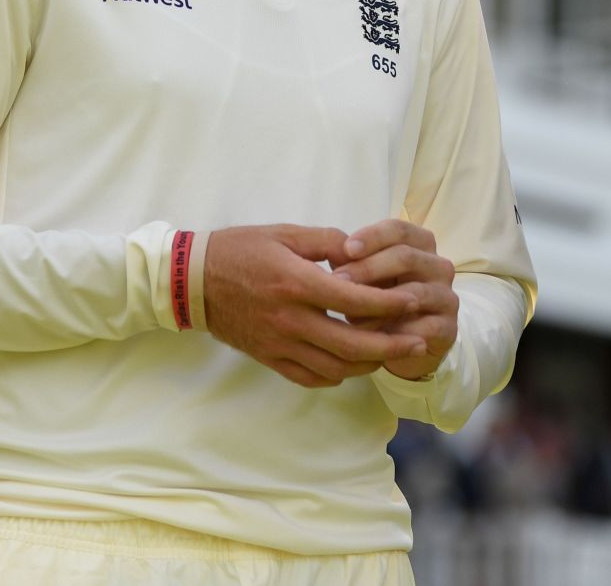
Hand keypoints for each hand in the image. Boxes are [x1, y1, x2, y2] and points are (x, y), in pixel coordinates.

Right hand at [201, 225, 424, 388]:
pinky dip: (336, 375)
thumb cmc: (240, 250)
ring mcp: (278, 343)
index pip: (353, 300)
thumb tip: (361, 250)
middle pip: (351, 344)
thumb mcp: (285, 233)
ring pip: (334, 367)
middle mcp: (290, 319)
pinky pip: (309, 377)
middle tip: (417, 340)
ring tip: (390, 354)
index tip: (411, 301)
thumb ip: (327, 241)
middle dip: (390, 345)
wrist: (193, 281)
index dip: (387, 303)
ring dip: (367, 364)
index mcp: (296, 283)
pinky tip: (351, 365)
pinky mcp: (268, 357)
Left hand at [331, 219, 457, 380]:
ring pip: (413, 294)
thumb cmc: (382, 296)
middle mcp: (439, 266)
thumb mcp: (368, 275)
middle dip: (368, 268)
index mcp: (421, 244)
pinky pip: (422, 328)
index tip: (346, 249)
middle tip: (337, 281)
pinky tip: (369, 340)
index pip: (399, 229)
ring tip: (347, 315)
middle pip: (406, 257)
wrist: (409, 340)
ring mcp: (447, 298)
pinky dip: (394, 333)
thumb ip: (353, 260)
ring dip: (377, 304)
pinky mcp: (448, 329)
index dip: (372, 236)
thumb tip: (330, 251)